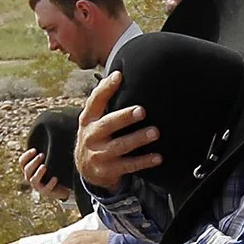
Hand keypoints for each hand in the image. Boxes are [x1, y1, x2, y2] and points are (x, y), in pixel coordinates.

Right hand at [20, 148, 70, 201]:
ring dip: (38, 172)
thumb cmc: (53, 171)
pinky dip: (50, 183)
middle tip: (42, 155)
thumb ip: (45, 152)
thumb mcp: (48, 161)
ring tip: (45, 166)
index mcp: (29, 169)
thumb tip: (49, 135)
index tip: (35, 150)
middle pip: (27, 170)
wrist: (61, 187)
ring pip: (33, 180)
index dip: (27, 156)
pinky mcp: (46, 192)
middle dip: (34, 162)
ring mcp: (37, 186)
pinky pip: (46, 189)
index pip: (22, 162)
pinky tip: (55, 178)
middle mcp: (30, 178)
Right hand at [75, 72, 159, 191]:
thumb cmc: (96, 136)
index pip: (95, 101)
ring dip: (138, 139)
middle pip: (107, 125)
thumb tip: (117, 73)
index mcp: (88, 120)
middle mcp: (91, 136)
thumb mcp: (93, 119)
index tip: (119, 76)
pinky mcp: (108, 171)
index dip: (105, 88)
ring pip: (120, 146)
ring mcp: (98, 155)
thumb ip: (103, 101)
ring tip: (155, 132)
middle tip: (142, 111)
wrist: (85, 169)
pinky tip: (158, 157)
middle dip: (125, 117)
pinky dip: (144, 162)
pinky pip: (128, 166)